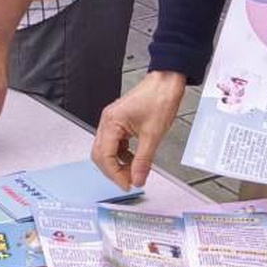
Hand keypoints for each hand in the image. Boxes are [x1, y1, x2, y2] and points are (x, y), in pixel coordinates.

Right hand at [92, 70, 187, 189]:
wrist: (166, 82)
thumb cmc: (159, 98)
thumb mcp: (153, 134)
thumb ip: (143, 160)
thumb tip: (137, 178)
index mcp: (111, 122)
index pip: (105, 156)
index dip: (115, 174)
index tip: (127, 184)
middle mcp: (107, 121)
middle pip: (100, 154)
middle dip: (113, 170)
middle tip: (129, 181)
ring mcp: (112, 121)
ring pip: (106, 150)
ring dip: (118, 163)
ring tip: (134, 171)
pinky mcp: (119, 121)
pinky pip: (115, 143)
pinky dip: (122, 154)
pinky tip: (134, 158)